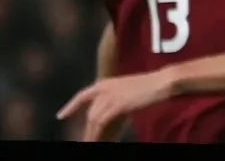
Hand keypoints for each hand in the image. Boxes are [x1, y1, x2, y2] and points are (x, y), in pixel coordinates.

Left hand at [58, 69, 178, 137]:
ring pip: (94, 120)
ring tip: (90, 143)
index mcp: (106, 83)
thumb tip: (110, 115)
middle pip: (90, 114)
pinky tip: (99, 140)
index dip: (70, 106)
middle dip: (87, 130)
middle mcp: (105, 89)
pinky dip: (98, 133)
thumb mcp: (129, 90)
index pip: (82, 95)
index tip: (60, 116)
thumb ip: (117, 99)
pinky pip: (102, 122)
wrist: (163, 81)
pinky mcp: (117, 104)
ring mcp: (111, 96)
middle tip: (86, 141)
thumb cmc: (152, 85)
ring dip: (92, 134)